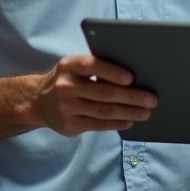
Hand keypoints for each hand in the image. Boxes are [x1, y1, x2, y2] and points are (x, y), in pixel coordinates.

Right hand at [32, 53, 156, 135]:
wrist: (38, 101)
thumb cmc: (68, 79)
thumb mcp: (74, 67)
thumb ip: (96, 68)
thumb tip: (133, 77)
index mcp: (69, 65)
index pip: (92, 65)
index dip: (112, 72)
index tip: (131, 78)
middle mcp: (65, 86)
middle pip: (103, 92)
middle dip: (131, 97)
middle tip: (151, 99)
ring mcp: (66, 107)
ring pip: (104, 111)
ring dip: (128, 112)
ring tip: (146, 112)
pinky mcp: (69, 125)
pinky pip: (98, 125)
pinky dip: (117, 123)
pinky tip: (130, 121)